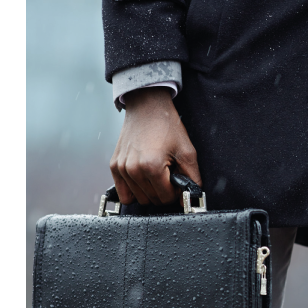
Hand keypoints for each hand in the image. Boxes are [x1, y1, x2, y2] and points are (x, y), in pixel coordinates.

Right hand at [110, 88, 200, 205]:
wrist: (147, 107)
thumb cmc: (166, 126)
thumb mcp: (187, 151)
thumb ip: (193, 178)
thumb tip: (191, 198)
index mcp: (152, 166)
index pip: (166, 198)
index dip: (175, 192)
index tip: (176, 180)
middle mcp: (133, 170)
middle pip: (152, 200)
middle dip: (163, 192)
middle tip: (167, 174)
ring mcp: (122, 168)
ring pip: (138, 198)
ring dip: (149, 190)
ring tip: (155, 172)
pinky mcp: (114, 166)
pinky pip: (123, 193)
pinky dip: (135, 190)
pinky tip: (143, 178)